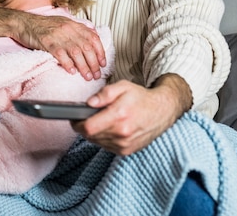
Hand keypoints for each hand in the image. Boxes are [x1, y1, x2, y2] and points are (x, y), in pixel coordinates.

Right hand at [0, 8, 105, 78]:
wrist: (23, 23)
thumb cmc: (43, 26)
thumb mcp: (63, 23)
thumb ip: (76, 30)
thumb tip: (92, 37)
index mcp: (73, 24)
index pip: (93, 38)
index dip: (100, 52)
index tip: (103, 63)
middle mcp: (68, 29)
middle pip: (87, 47)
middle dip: (94, 63)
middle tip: (96, 75)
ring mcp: (58, 35)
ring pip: (76, 53)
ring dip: (84, 67)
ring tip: (87, 76)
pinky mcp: (47, 42)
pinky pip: (61, 55)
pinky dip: (68, 64)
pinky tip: (71, 71)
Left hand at [71, 74, 191, 154]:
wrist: (162, 111)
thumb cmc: (141, 97)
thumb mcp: (122, 87)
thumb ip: (104, 94)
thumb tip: (89, 103)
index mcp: (119, 116)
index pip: (88, 127)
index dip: (77, 123)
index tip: (74, 117)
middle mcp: (122, 133)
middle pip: (90, 136)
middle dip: (85, 126)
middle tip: (87, 116)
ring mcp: (125, 144)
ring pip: (97, 142)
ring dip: (94, 133)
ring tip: (101, 120)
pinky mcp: (127, 151)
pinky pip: (106, 146)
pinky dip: (103, 138)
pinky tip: (109, 128)